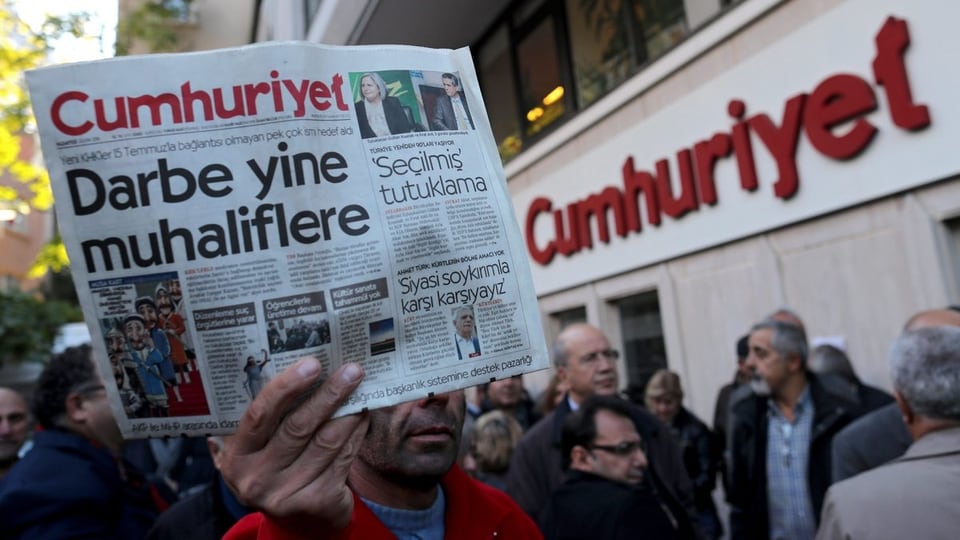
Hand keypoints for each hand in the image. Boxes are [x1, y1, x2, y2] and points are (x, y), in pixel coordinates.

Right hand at [220, 358, 368, 531]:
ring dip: (349, 411)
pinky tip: (362, 416)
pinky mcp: (318, 501)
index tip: (312, 363)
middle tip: (352, 370)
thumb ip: (270, 416)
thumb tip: (303, 365)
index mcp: (236, 456)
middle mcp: (256, 479)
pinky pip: (343, 458)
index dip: (286, 387)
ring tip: (362, 389)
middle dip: (329, 394)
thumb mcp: (259, 445)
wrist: (296, 519)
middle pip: (298, 427)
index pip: (259, 415)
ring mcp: (286, 494)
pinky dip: (356, 433)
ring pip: (326, 441)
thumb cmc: (277, 465)